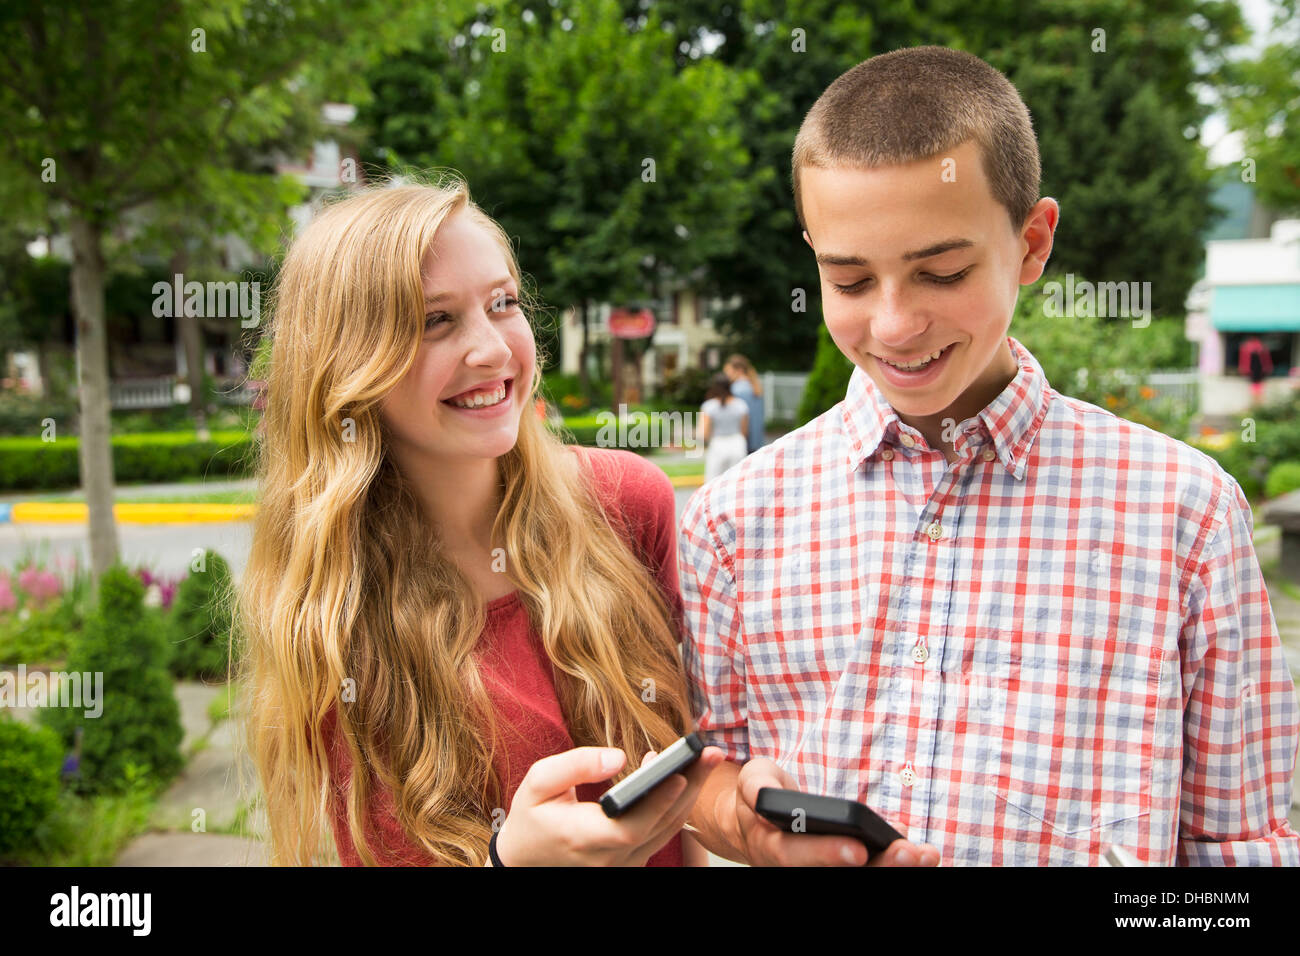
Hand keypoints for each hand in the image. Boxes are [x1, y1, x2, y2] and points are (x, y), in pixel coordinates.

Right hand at [494, 744, 724, 865]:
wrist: (524, 862)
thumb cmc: (531, 819)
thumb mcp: (538, 783)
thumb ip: (575, 765)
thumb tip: (617, 757)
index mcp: (583, 838)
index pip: (631, 826)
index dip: (659, 802)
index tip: (681, 774)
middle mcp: (608, 858)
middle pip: (660, 826)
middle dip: (690, 787)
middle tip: (709, 753)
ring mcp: (622, 865)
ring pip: (666, 831)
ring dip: (688, 795)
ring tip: (705, 758)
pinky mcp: (630, 862)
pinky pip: (660, 835)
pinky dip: (674, 807)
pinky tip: (683, 778)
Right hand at [732, 757, 940, 865]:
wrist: (761, 822)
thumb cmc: (762, 798)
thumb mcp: (752, 781)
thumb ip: (756, 785)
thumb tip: (764, 795)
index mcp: (773, 847)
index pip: (797, 856)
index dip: (827, 854)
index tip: (857, 849)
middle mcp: (800, 869)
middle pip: (840, 875)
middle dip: (878, 866)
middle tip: (907, 853)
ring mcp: (822, 871)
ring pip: (861, 878)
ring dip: (894, 867)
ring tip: (925, 854)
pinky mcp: (844, 867)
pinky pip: (870, 870)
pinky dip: (896, 863)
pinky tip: (924, 854)